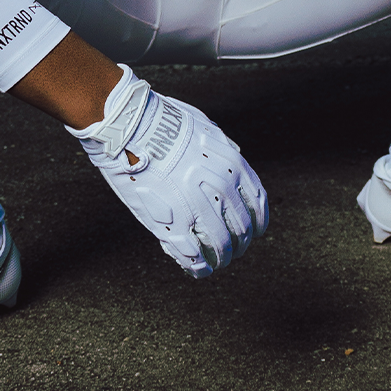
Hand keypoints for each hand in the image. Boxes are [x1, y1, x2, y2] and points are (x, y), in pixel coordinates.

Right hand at [67, 66, 268, 277]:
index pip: (257, 203)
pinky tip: (198, 268)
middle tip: (233, 249)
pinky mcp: (170, 223)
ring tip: (217, 263)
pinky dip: (198, 267)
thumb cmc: (165, 122)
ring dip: (222, 258)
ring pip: (221, 247)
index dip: (258, 221)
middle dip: (240, 243)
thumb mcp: (206, 128)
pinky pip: (193, 256)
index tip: (256, 231)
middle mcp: (220, 189)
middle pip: (242, 229)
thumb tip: (234, 154)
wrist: (132, 126)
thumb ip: (222, 147)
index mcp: (231, 166)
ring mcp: (196, 208)